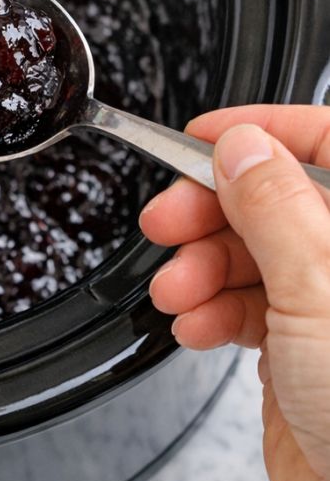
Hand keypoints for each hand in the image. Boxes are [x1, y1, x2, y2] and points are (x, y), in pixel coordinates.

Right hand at [140, 105, 329, 480]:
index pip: (322, 142)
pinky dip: (210, 310)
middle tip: (167, 219)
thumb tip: (241, 143)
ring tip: (177, 290)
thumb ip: (274, 205)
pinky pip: (245, 305)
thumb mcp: (318, 288)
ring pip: (251, 252)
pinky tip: (195, 324)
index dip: (261, 132)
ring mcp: (327, 303)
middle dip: (211, 208)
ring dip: (201, 267)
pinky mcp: (302, 348)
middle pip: (273, 197)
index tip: (202, 137)